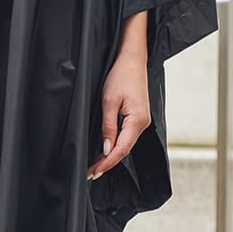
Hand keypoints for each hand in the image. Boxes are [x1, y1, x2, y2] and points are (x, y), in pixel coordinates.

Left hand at [88, 14, 151, 180]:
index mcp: (137, 121)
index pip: (121, 150)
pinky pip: (126, 136)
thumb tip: (107, 150)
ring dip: (110, 155)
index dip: (106, 163)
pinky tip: (105, 150)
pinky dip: (115, 145)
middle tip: (90, 173)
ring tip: (94, 165)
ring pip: (125, 144)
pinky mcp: (137, 116)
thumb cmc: (121, 75)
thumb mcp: (109, 101)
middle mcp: (142, 124)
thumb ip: (108, 127)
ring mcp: (141, 120)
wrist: (132, 58)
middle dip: (107, 163)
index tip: (93, 172)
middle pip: (124, 150)